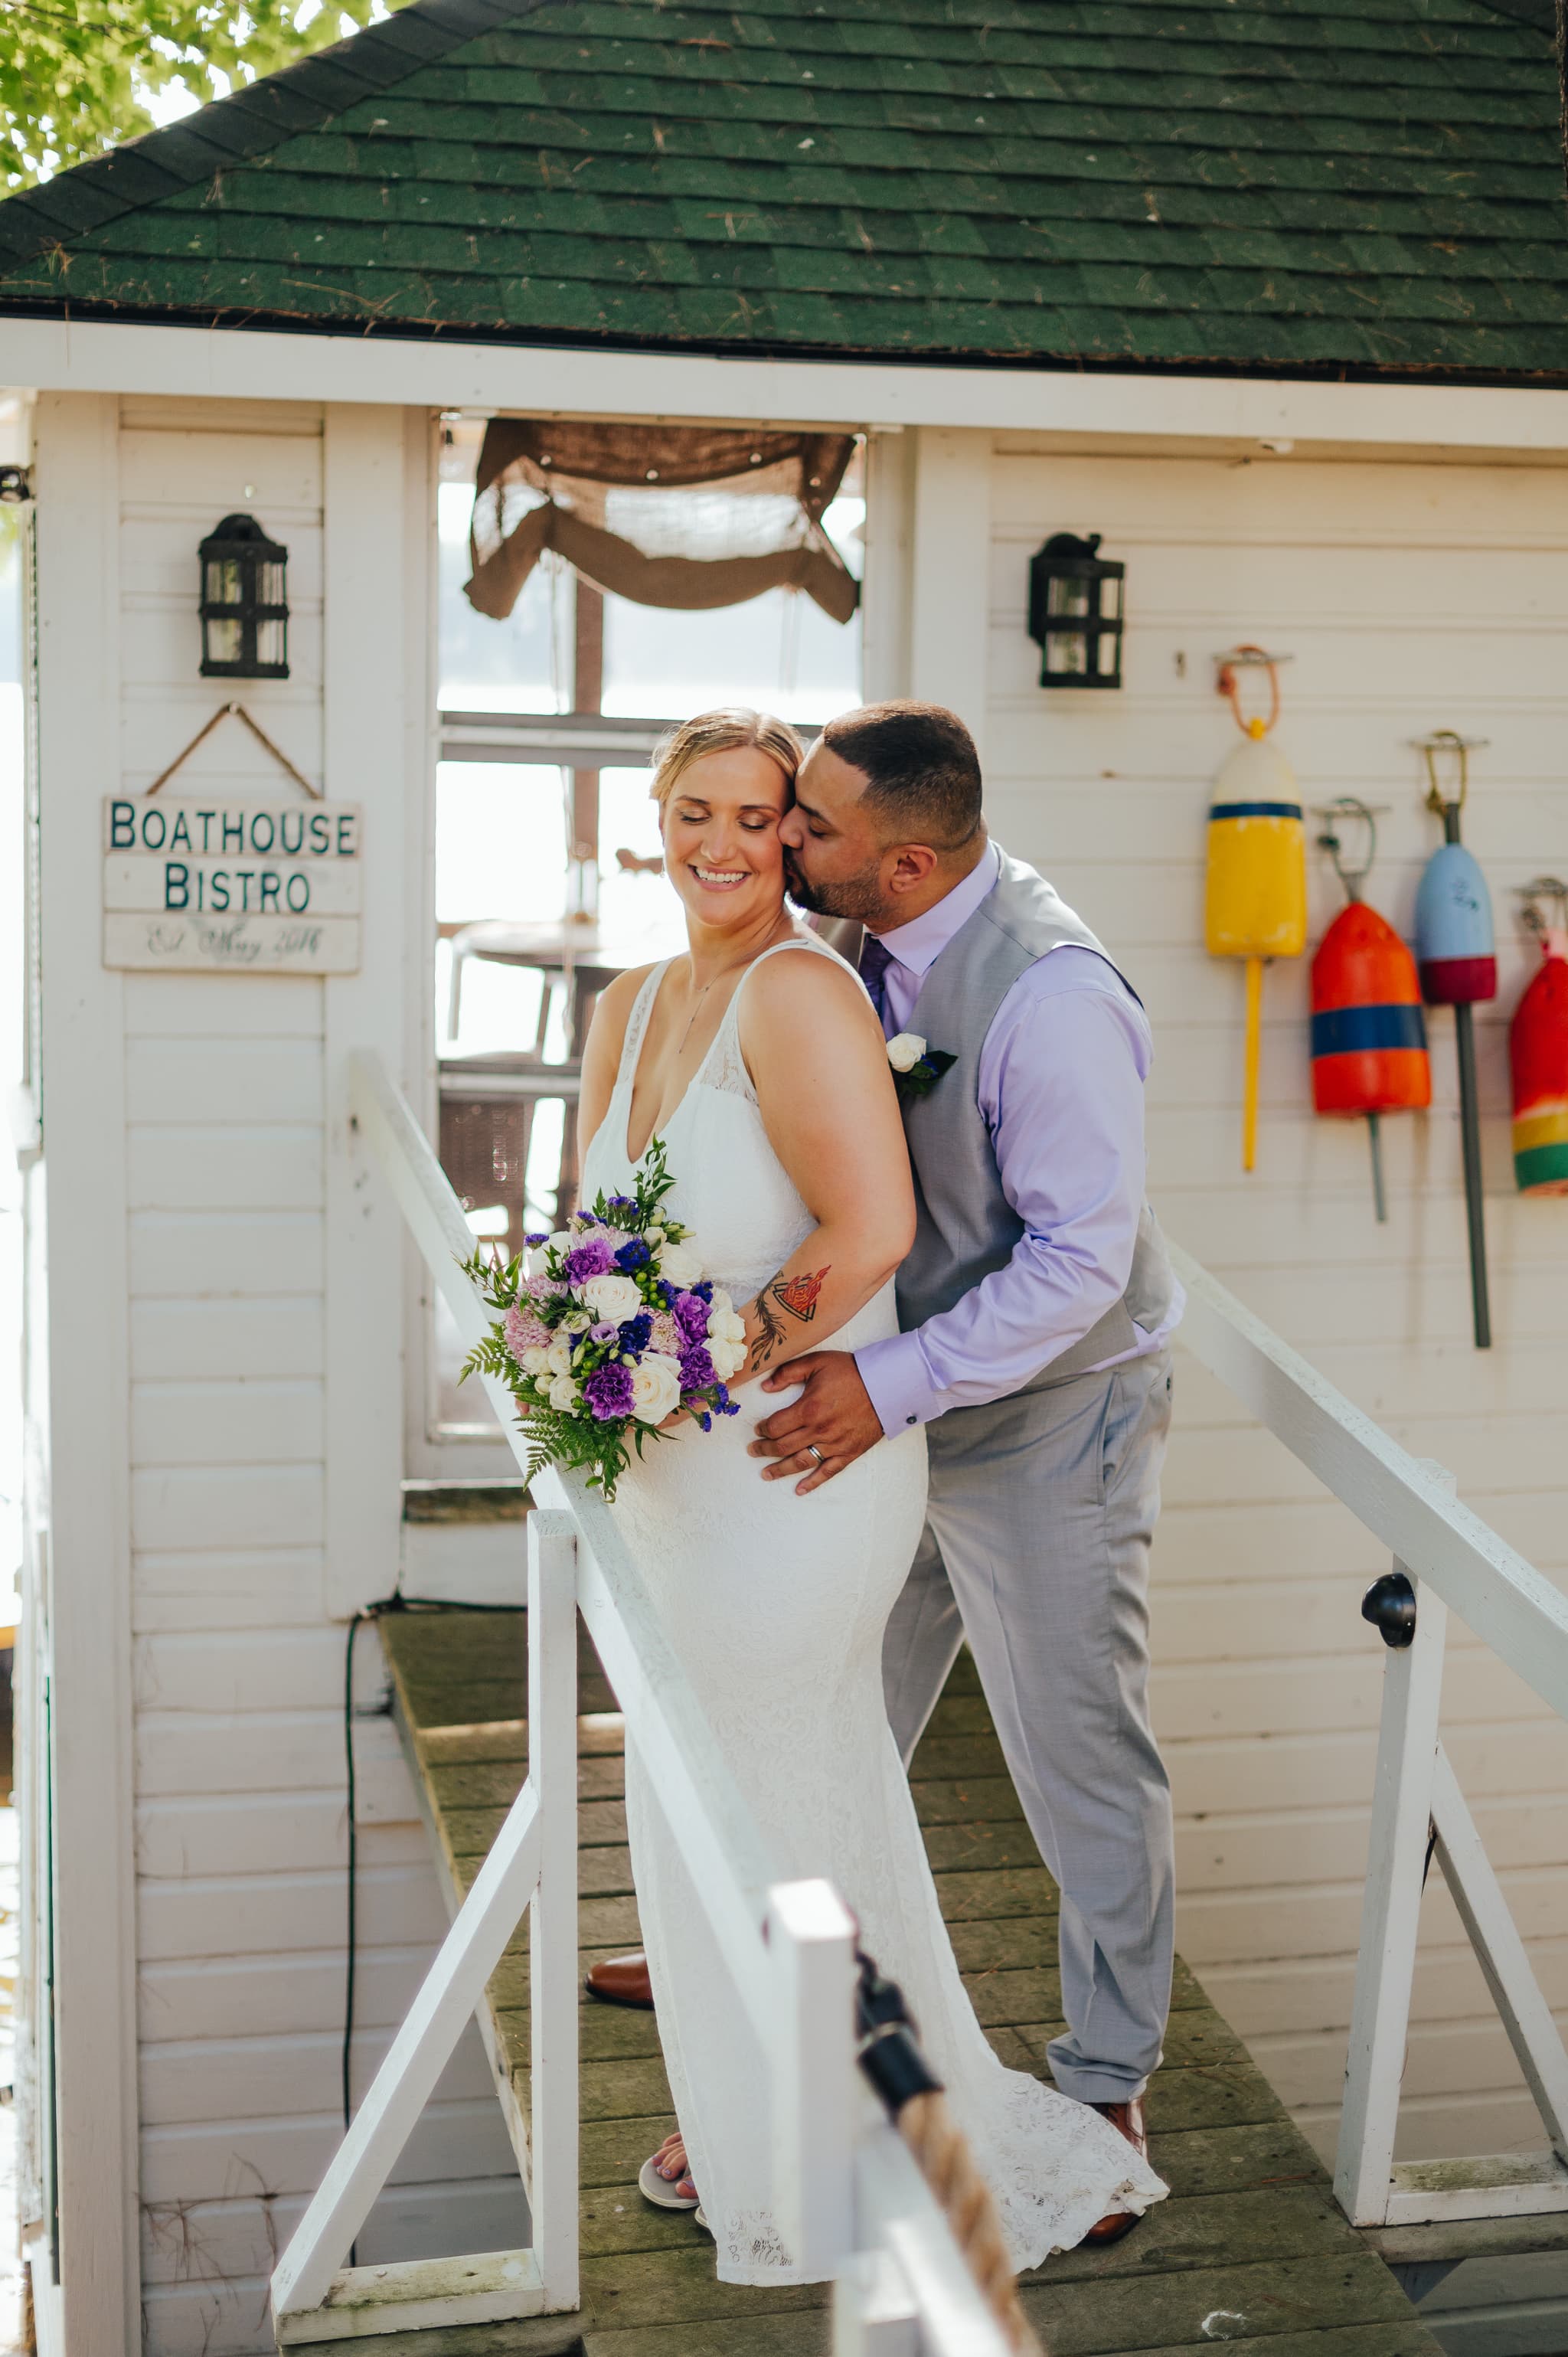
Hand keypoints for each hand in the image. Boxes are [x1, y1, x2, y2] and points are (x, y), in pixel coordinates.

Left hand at [748, 1350, 883, 1492]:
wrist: (887, 1384)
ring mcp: (834, 1444)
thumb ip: (788, 1373)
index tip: (758, 1430)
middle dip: (764, 1450)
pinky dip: (812, 1483)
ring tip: (766, 1474)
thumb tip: (765, 1386)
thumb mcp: (817, 1362)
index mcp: (808, 1409)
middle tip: (753, 1451)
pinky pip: (827, 1472)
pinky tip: (799, 1489)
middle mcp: (819, 1430)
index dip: (763, 1430)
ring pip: (800, 1462)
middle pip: (783, 1447)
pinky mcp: (849, 1452)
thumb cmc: (851, 1371)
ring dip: (780, 1470)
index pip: (776, 1426)